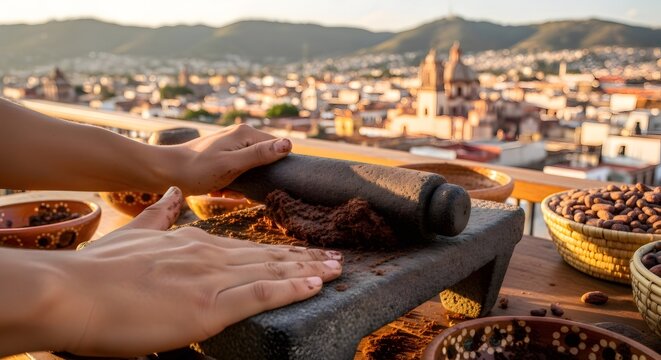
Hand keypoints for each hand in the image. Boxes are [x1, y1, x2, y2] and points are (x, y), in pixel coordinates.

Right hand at [54, 187, 341, 355]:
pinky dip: (292, 288)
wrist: (73, 292)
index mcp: (193, 243)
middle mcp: (209, 256)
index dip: (279, 251)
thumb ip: (160, 215)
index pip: (246, 247)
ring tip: (336, 269)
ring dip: (308, 271)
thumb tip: (174, 196)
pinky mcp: (210, 305)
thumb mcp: (136, 234)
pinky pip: (262, 293)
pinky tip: (316, 285)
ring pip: (272, 271)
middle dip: (304, 259)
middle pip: (267, 256)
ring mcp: (212, 279)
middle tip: (334, 258)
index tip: (303, 253)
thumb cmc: (99, 271)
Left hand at [169, 124, 291, 194]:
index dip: (278, 166)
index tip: (266, 183)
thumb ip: (259, 155)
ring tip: (228, 190)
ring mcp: (232, 143)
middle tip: (242, 190)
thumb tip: (288, 144)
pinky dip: (235, 181)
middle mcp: (241, 134)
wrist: (165, 172)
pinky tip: (222, 189)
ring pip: (253, 165)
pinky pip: (240, 169)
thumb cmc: (197, 170)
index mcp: (246, 133)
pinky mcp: (225, 154)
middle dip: (259, 176)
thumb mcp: (231, 165)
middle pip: (267, 156)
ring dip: (246, 181)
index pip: (279, 146)